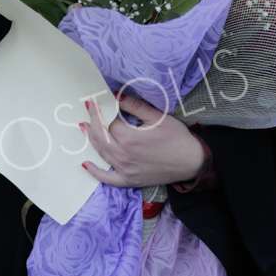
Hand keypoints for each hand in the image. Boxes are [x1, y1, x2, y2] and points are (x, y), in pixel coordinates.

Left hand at [80, 94, 205, 187]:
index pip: (109, 122)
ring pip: (101, 152)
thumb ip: (135, 106)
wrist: (191, 161)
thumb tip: (116, 95)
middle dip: (92, 122)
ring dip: (90, 139)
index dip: (103, 111)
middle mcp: (123, 154)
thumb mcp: (158, 117)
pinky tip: (86, 164)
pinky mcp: (128, 180)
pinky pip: (107, 178)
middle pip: (100, 137)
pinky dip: (95, 172)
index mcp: (129, 137)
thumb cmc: (177, 137)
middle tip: (87, 111)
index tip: (96, 102)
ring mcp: (124, 169)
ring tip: (83, 127)